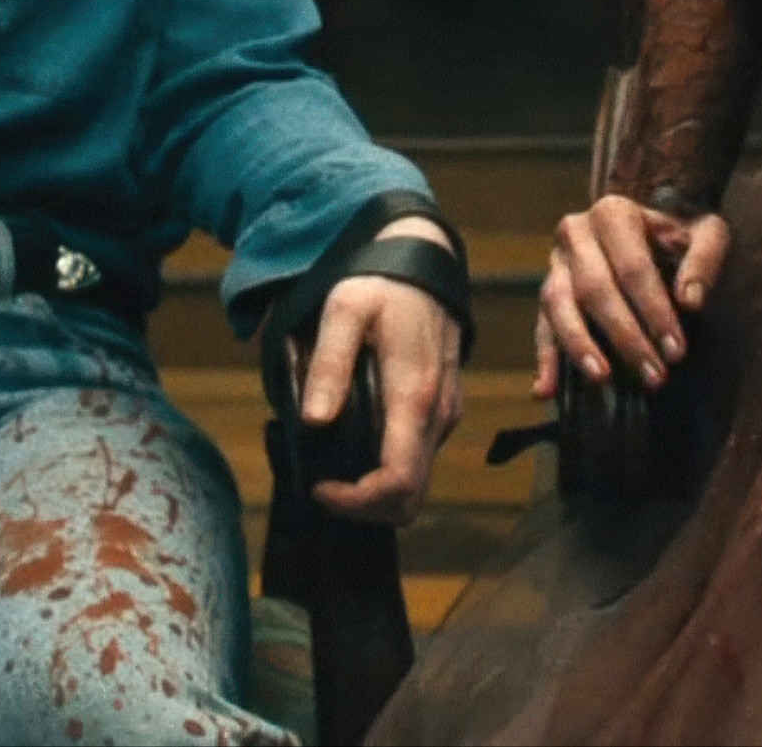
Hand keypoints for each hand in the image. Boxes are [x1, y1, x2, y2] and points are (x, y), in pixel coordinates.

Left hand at [300, 217, 463, 525]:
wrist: (424, 257)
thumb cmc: (382, 281)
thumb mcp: (345, 308)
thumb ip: (329, 363)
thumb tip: (315, 421)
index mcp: (415, 395)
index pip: (399, 482)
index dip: (357, 502)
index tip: (317, 487)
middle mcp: (439, 414)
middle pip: (410, 497)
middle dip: (363, 505)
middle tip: (319, 484)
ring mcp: (447, 413)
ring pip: (417, 481)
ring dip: (373, 488)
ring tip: (330, 463)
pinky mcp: (444, 408)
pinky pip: (419, 457)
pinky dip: (387, 468)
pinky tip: (354, 442)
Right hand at [536, 195, 728, 399]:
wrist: (647, 229)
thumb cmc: (680, 238)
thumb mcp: (704, 234)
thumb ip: (704, 259)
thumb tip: (690, 301)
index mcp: (614, 213)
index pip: (633, 267)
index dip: (655, 311)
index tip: (677, 351)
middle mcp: (576, 233)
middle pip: (596, 289)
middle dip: (626, 336)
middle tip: (655, 375)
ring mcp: (555, 264)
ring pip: (558, 305)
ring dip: (579, 345)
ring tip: (602, 378)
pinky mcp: (546, 293)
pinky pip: (541, 326)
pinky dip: (544, 359)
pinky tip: (546, 390)